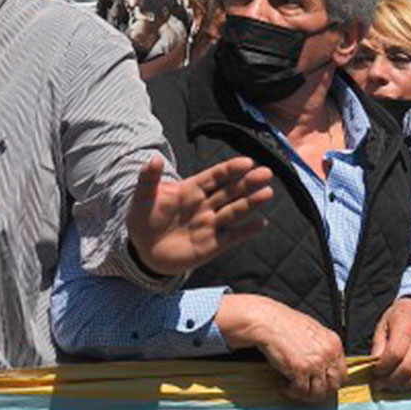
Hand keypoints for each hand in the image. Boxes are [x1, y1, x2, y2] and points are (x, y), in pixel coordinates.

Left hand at [125, 155, 274, 275]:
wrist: (143, 251)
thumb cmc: (143, 219)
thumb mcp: (142, 198)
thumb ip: (149, 179)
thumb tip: (155, 158)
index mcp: (190, 190)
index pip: (214, 176)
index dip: (230, 169)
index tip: (247, 162)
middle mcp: (205, 205)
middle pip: (230, 191)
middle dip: (248, 182)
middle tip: (266, 173)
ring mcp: (210, 224)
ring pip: (234, 211)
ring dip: (251, 202)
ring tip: (267, 193)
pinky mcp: (212, 244)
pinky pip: (233, 236)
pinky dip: (247, 231)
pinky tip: (262, 223)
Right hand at [215, 293, 344, 403]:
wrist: (267, 321)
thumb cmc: (285, 323)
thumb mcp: (313, 331)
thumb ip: (323, 348)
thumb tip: (325, 365)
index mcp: (333, 343)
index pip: (342, 373)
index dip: (331, 382)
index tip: (321, 385)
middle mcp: (327, 354)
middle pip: (334, 385)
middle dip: (320, 391)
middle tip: (308, 390)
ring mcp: (315, 363)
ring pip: (319, 393)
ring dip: (306, 394)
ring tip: (295, 388)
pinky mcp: (300, 370)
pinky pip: (301, 391)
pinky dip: (292, 392)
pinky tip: (285, 385)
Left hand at [371, 297, 410, 390]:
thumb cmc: (397, 317)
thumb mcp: (382, 325)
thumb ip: (378, 346)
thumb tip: (375, 366)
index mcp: (405, 328)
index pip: (395, 354)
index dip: (383, 367)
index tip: (375, 371)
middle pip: (407, 368)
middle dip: (390, 380)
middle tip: (379, 384)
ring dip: (403, 385)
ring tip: (390, 386)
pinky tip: (403, 384)